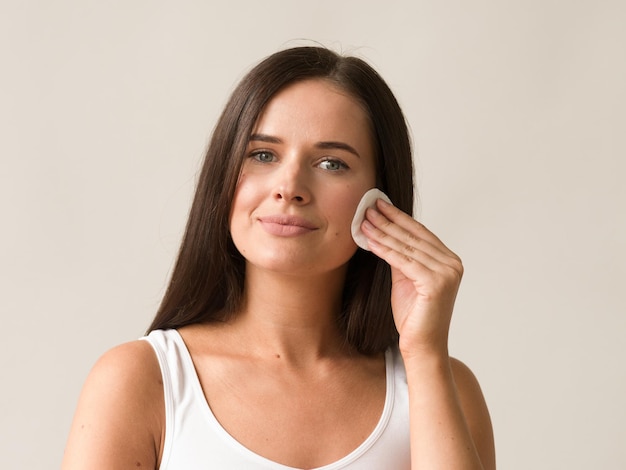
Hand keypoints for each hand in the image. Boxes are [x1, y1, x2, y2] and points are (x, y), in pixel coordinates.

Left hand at [360, 199, 462, 357]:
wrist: (422, 346)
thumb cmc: (413, 315)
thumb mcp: (405, 278)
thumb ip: (401, 256)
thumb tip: (384, 231)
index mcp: (449, 260)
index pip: (420, 232)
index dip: (399, 217)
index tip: (380, 205)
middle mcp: (452, 264)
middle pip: (413, 236)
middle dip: (388, 220)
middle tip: (368, 206)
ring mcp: (447, 273)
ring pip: (407, 247)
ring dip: (383, 231)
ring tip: (364, 220)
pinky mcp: (436, 283)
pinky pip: (403, 261)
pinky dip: (384, 249)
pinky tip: (369, 240)